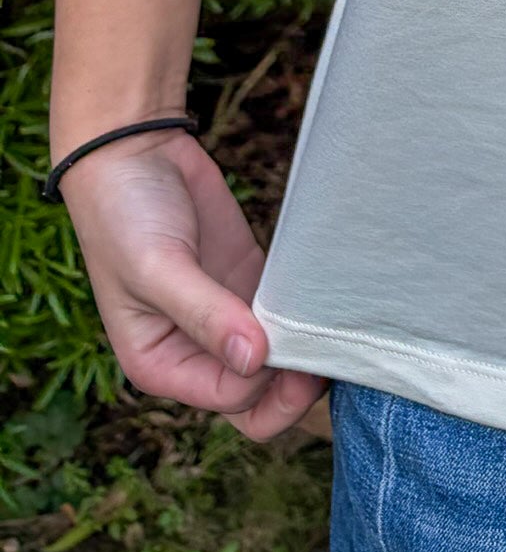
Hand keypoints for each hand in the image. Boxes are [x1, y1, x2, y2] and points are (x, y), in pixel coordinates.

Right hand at [55, 125, 327, 440]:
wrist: (134, 152)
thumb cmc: (125, 215)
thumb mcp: (156, 267)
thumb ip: (204, 315)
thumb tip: (253, 359)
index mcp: (160, 364)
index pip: (230, 399)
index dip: (266, 380)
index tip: (287, 340)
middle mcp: (195, 351)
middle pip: (257, 399)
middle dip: (294, 388)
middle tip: (327, 350)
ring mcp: (228, 317)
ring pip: (278, 361)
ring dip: (307, 351)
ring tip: (334, 323)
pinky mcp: (250, 283)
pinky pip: (286, 315)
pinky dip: (306, 315)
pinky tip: (327, 299)